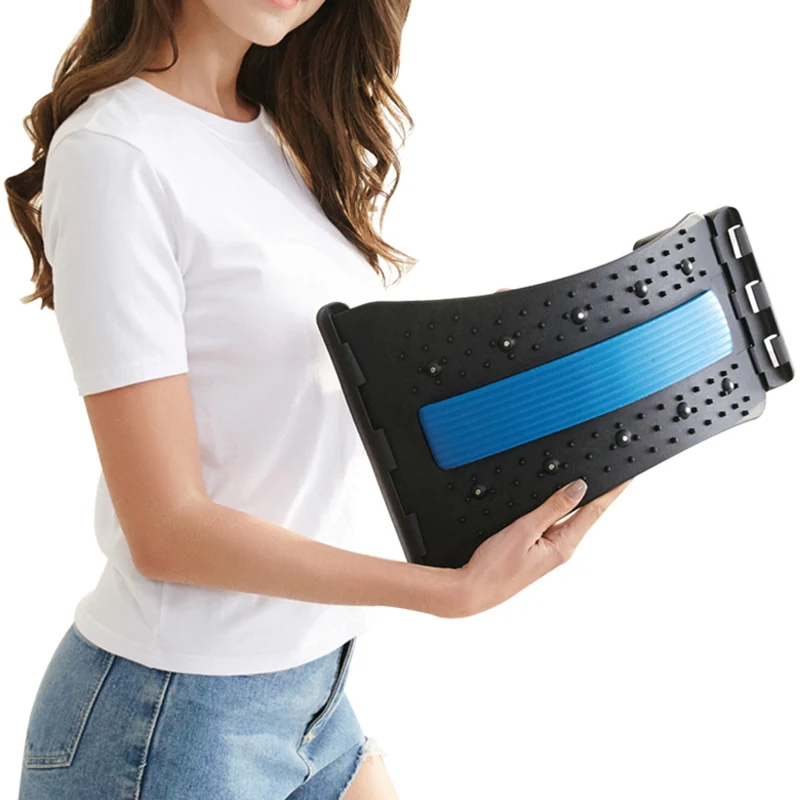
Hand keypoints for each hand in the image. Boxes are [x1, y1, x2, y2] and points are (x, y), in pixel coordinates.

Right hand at [439, 478, 631, 617]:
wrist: (473, 590)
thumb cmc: (494, 568)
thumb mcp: (525, 530)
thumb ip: (552, 508)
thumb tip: (578, 488)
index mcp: (563, 545)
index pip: (594, 511)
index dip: (611, 492)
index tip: (626, 478)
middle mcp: (560, 549)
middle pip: (585, 514)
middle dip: (598, 494)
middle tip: (611, 476)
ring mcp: (548, 551)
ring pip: (567, 518)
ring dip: (577, 501)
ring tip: (589, 485)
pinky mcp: (535, 551)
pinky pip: (552, 525)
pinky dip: (558, 510)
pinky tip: (557, 504)